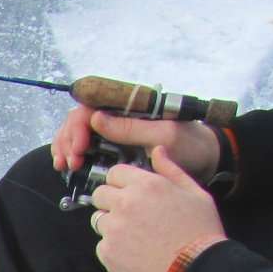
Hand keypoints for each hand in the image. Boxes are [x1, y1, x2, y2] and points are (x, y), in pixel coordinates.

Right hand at [51, 106, 222, 181]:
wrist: (208, 160)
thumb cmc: (191, 145)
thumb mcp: (163, 136)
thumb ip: (131, 128)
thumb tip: (95, 119)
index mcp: (129, 105)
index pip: (90, 105)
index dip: (78, 126)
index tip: (80, 148)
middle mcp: (118, 114)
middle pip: (78, 119)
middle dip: (68, 139)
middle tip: (69, 163)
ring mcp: (115, 131)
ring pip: (77, 131)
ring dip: (65, 147)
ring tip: (65, 166)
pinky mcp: (114, 147)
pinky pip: (85, 146)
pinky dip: (72, 154)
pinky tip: (67, 166)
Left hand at [88, 147, 225, 271]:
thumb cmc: (201, 232)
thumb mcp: (196, 194)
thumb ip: (171, 170)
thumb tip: (157, 150)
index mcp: (145, 185)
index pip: (114, 173)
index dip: (122, 182)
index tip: (131, 193)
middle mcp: (124, 203)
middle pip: (100, 194)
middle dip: (112, 202)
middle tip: (133, 216)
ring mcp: (113, 229)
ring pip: (99, 220)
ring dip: (113, 225)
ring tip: (138, 237)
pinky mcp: (107, 253)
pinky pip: (102, 245)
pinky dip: (115, 249)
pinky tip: (136, 254)